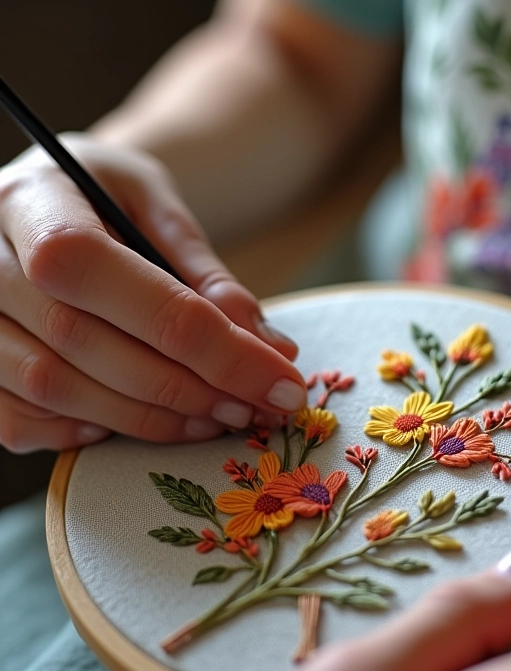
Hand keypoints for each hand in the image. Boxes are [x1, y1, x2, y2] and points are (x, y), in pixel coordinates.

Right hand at [0, 134, 305, 452]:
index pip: (119, 282)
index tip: (280, 381)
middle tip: (253, 407)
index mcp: (34, 200)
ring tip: (214, 417)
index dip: (212, 345)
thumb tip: (269, 349)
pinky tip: (141, 420)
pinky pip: (17, 419)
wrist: (42, 197)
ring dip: (148, 417)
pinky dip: (85, 431)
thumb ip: (206, 273)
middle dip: (186, 388)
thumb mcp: (158, 205)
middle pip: (86, 342)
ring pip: (52, 388)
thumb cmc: (103, 196)